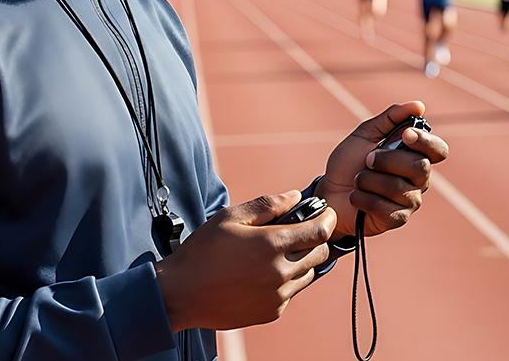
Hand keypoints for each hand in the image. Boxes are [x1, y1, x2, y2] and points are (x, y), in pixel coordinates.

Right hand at [154, 191, 336, 331]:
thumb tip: (295, 197)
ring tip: (277, 252)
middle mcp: (280, 273)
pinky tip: (264, 273)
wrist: (180, 295)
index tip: (326, 213)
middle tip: (302, 230)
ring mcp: (278, 296)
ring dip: (302, 260)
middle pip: (320, 253)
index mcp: (272, 245)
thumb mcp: (231, 218)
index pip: (320, 232)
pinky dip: (287, 280)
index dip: (328, 219)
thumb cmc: (202, 253)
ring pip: (308, 273)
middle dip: (316, 239)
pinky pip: (292, 292)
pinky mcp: (272, 312)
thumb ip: (267, 205)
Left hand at [319, 102, 449, 237]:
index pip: (438, 150)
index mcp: (414, 156)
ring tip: (358, 180)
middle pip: (419, 167)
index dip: (426, 142)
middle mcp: (418, 180)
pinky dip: (362, 198)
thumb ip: (390, 117)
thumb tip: (418, 105)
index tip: (405, 135)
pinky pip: (384, 207)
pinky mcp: (396, 219)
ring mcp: (409, 201)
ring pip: (397, 187)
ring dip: (368, 180)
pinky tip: (356, 197)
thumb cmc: (348, 164)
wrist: (328, 192)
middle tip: (367, 160)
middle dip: (387, 160)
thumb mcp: (365, 134)